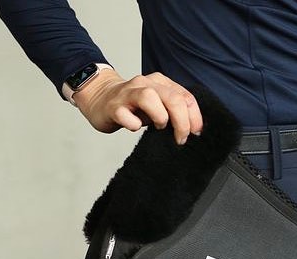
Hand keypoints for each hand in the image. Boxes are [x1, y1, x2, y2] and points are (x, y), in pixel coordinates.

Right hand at [72, 70, 203, 143]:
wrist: (100, 98)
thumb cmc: (133, 105)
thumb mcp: (158, 104)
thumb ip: (174, 110)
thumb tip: (194, 128)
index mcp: (160, 83)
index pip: (185, 96)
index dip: (194, 116)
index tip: (196, 132)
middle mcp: (145, 84)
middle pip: (172, 98)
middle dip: (182, 121)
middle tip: (181, 138)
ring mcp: (128, 94)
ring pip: (149, 97)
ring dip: (160, 116)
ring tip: (159, 126)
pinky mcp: (113, 107)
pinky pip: (125, 115)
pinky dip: (133, 124)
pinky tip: (135, 127)